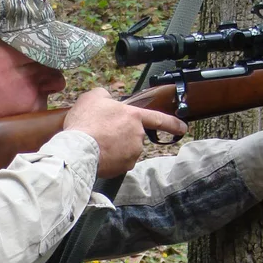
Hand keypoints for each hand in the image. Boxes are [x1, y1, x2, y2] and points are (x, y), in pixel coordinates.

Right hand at [64, 88, 187, 176]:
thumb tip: (108, 99)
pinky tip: (99, 153)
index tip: (183, 128)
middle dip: (122, 134)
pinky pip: (119, 162)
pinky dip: (111, 159)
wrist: (79, 148)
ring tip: (97, 143)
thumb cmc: (86, 122)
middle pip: (134, 135)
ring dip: (115, 147)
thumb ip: (106, 95)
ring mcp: (132, 153)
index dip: (173, 124)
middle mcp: (138, 135)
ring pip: (126, 149)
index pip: (159, 119)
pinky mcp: (124, 167)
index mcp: (134, 116)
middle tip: (103, 132)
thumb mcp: (93, 97)